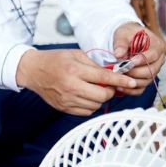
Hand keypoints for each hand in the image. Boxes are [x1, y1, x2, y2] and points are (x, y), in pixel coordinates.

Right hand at [16, 48, 135, 115]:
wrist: (33, 71)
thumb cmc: (56, 60)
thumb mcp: (76, 55)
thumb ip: (95, 65)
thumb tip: (114, 73)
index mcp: (75, 71)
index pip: (104, 78)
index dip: (120, 81)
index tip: (131, 82)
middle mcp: (71, 87)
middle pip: (102, 95)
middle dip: (110, 90)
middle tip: (108, 84)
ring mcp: (67, 100)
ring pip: (96, 105)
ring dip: (101, 98)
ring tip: (95, 89)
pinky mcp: (64, 108)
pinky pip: (87, 111)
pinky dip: (92, 105)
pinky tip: (87, 96)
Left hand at [111, 24, 161, 95]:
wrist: (127, 40)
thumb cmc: (128, 35)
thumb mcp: (123, 34)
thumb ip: (121, 44)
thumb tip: (118, 54)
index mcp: (157, 46)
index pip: (153, 55)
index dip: (141, 60)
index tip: (128, 62)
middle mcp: (158, 60)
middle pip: (150, 71)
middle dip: (134, 72)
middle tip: (120, 70)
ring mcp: (153, 71)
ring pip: (146, 81)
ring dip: (131, 81)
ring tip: (118, 78)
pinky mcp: (146, 80)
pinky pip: (140, 89)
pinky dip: (130, 90)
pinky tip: (119, 87)